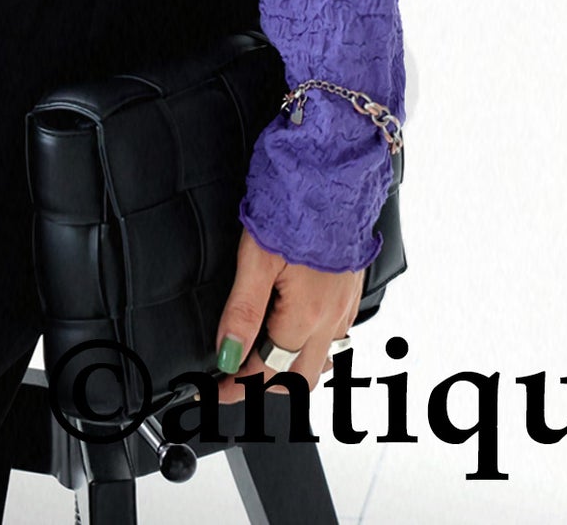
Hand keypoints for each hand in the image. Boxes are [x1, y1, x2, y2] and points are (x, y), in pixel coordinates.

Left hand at [212, 223, 364, 398]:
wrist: (333, 174)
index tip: (216, 391)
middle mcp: (331, 319)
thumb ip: (242, 310)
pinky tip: (294, 332)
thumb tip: (226, 352)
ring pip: (321, 361)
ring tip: (259, 360)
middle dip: (265, 387)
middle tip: (233, 380)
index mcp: (305, 316)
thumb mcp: (257, 258)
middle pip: (299, 379)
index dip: (238, 388)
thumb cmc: (296, 207)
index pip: (268, 373)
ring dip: (290, 370)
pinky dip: (310, 347)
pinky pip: (334, 337)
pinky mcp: (350, 292)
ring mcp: (345, 307)